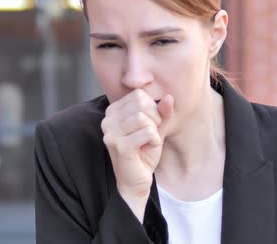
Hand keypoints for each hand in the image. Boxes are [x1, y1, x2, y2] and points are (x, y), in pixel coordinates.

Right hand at [101, 89, 173, 220]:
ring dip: (154, 131)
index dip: (152, 108)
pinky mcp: (119, 146)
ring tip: (148, 142)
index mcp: (113, 112)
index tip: (149, 125)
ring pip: (144, 117)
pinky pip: (147, 132)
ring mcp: (111, 133)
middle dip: (154, 118)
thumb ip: (162, 112)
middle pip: (141, 103)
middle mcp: (108, 120)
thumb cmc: (143, 153)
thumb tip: (168, 97)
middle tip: (150, 135)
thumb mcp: (156, 128)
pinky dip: (154, 140)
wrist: (136, 181)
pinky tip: (147, 149)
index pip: (139, 95)